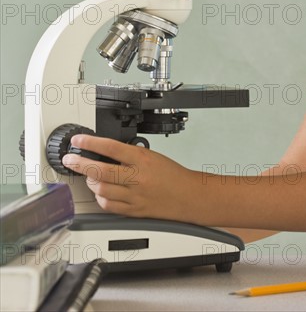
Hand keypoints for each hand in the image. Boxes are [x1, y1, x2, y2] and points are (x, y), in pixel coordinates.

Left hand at [62, 134, 196, 220]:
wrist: (188, 195)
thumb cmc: (173, 175)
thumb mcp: (152, 156)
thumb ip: (130, 154)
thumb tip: (106, 152)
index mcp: (143, 159)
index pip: (111, 147)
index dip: (90, 143)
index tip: (78, 141)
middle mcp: (137, 178)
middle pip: (100, 171)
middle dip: (80, 164)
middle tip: (71, 160)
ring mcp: (134, 196)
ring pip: (100, 189)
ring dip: (90, 181)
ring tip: (89, 176)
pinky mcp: (133, 211)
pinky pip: (108, 205)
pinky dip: (100, 198)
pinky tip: (101, 192)